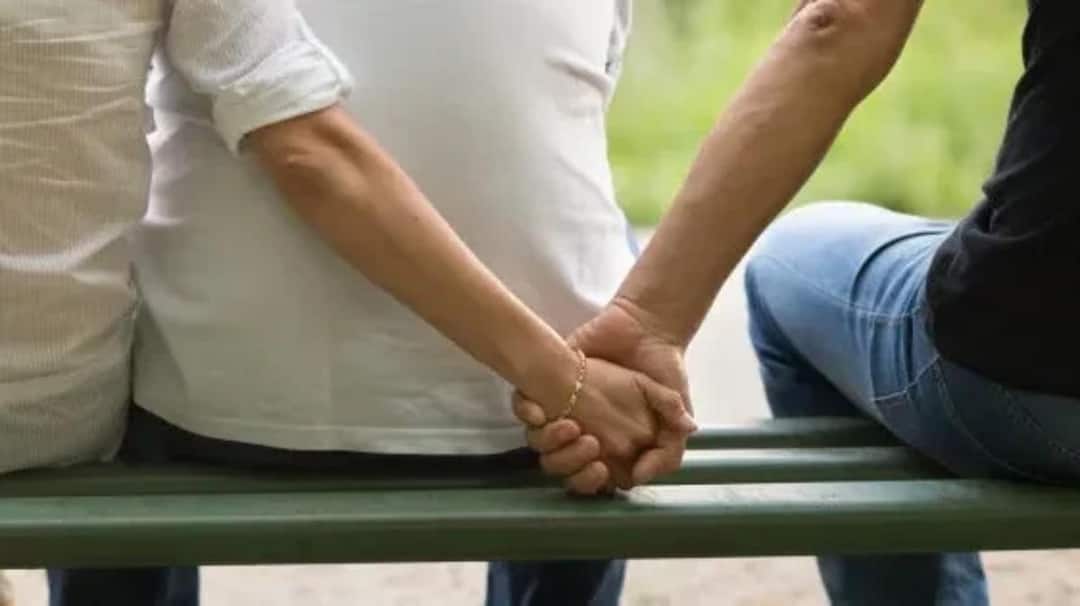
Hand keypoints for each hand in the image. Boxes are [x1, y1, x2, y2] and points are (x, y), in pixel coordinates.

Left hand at [518, 356, 687, 493]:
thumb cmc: (662, 367)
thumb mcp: (675, 412)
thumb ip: (670, 448)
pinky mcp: (548, 385)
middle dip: (569, 464)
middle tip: (589, 445)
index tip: (602, 468)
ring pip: (541, 444)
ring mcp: (564, 410)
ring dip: (550, 441)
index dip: (590, 481)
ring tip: (571, 425)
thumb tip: (642, 475)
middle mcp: (584, 431)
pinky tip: (540, 409)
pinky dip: (527, 412)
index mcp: (612, 443)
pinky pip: (525, 410)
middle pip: (561, 468)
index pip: (590, 478)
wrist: (643, 326)